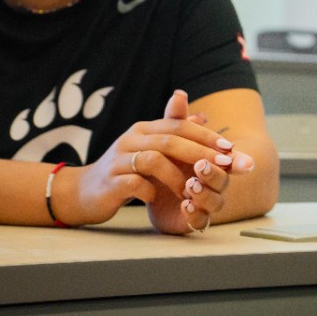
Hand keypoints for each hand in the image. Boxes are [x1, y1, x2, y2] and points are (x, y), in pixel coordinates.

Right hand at [51, 91, 250, 228]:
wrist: (85, 193)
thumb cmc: (125, 170)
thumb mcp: (150, 148)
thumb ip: (176, 133)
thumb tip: (204, 117)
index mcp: (143, 129)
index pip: (179, 125)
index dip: (206, 136)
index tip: (231, 149)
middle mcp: (130, 139)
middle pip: (170, 140)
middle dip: (202, 153)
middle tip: (225, 167)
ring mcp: (118, 160)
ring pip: (153, 160)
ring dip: (178, 176)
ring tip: (192, 190)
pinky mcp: (110, 183)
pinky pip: (135, 184)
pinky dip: (151, 191)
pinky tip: (158, 198)